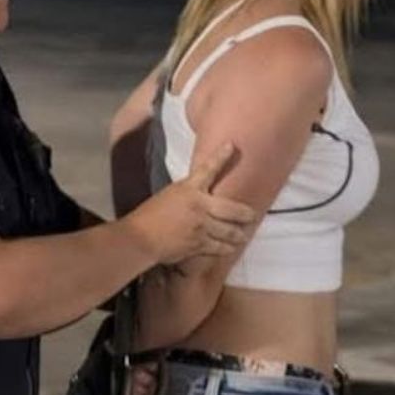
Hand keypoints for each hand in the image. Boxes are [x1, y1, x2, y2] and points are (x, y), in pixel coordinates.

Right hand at [121, 142, 254, 264]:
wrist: (142, 236)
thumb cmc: (150, 215)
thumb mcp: (170, 195)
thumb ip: (189, 194)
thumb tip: (202, 197)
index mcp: (189, 189)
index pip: (209, 168)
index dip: (221, 156)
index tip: (232, 146)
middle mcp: (200, 206)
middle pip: (234, 209)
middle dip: (246, 214)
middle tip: (252, 215)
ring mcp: (202, 226)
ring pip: (231, 231)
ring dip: (239, 234)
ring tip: (243, 235)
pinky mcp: (200, 244)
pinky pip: (221, 246)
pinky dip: (227, 248)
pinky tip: (230, 247)